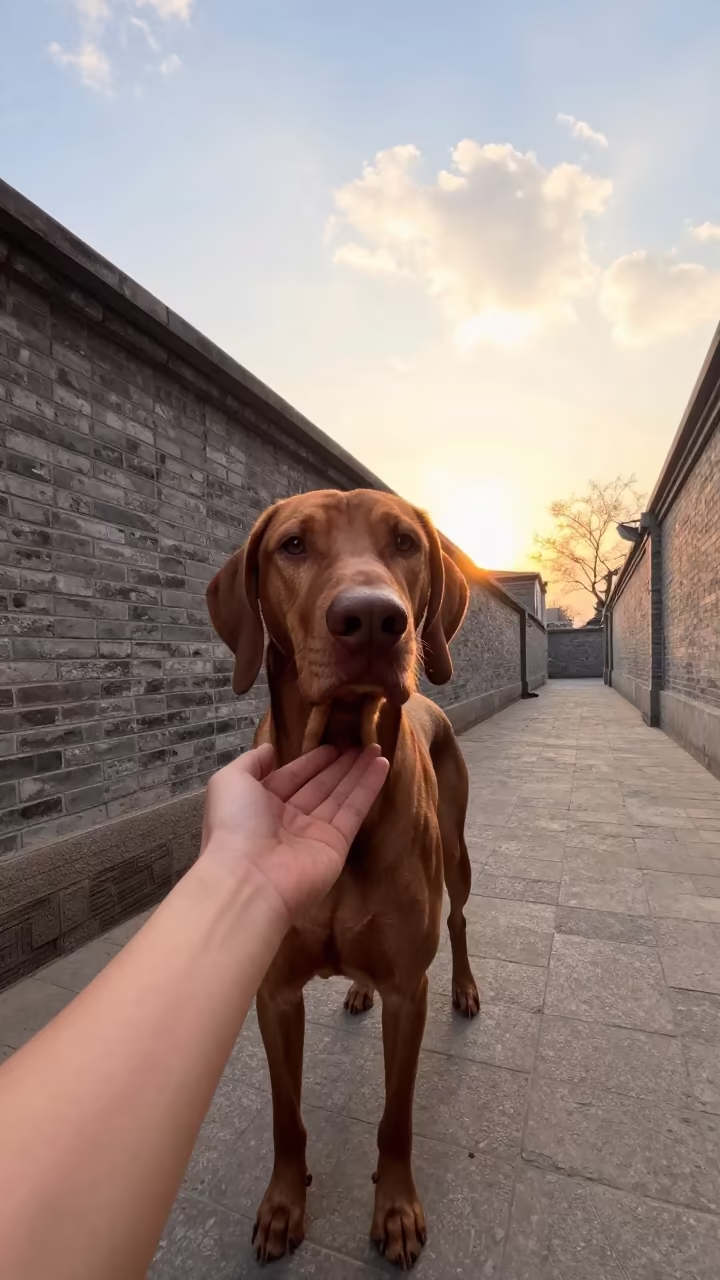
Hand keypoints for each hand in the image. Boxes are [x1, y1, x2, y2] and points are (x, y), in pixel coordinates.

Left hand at [200, 744, 388, 927]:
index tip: (333, 744)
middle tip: (362, 743)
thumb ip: (251, 762)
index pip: (292, 777)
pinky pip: (354, 811)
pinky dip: (368, 788)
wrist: (249, 879)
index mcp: (261, 805)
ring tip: (377, 748)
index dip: (312, 761)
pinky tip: (382, 765)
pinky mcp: (336, 845)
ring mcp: (314, 834)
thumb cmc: (234, 824)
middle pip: (320, 786)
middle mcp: (288, 820)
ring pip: (340, 796)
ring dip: (358, 772)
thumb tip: (270, 749)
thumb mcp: (230, 781)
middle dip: (340, 765)